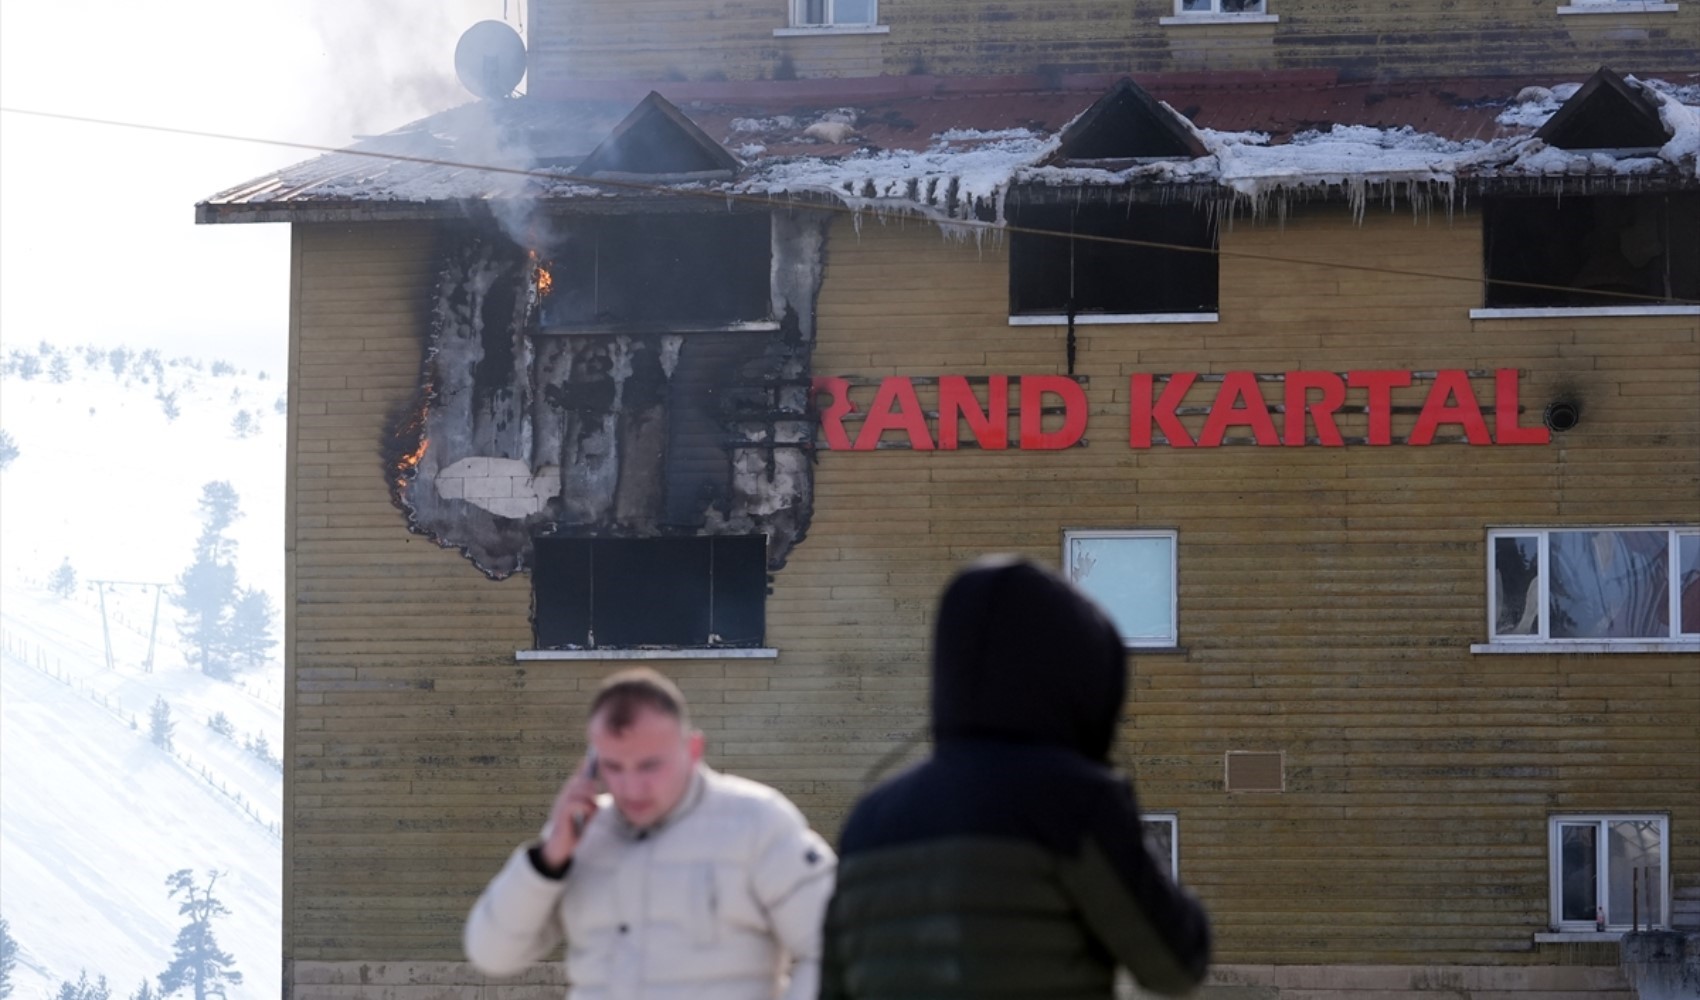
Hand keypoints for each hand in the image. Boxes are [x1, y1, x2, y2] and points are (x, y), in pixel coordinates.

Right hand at [540, 754, 599, 868]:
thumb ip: (593, 803)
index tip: (591, 758)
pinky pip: (573, 803)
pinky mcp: (561, 815)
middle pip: (579, 781)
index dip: (585, 766)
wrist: (561, 847)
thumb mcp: (587, 814)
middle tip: (597, 794)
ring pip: (577, 790)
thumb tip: (603, 796)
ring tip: (594, 806)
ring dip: (589, 797)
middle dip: (590, 785)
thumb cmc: (575, 829)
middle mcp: (564, 796)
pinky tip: (589, 812)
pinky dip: (585, 806)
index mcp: (570, 794)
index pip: (578, 776)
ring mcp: (561, 804)